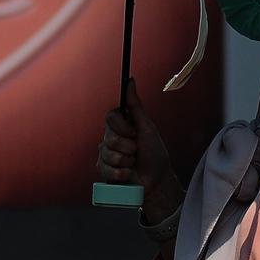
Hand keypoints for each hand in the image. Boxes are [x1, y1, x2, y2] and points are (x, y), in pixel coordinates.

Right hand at [98, 79, 182, 222]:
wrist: (157, 180)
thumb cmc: (154, 152)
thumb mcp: (147, 127)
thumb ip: (135, 105)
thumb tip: (130, 79)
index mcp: (121, 125)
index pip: (110, 117)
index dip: (121, 126)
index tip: (134, 132)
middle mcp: (110, 138)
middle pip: (108, 137)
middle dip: (127, 146)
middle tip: (137, 151)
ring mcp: (105, 155)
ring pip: (106, 154)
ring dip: (125, 160)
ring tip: (134, 163)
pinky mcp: (103, 171)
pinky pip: (103, 168)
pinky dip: (119, 173)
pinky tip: (128, 174)